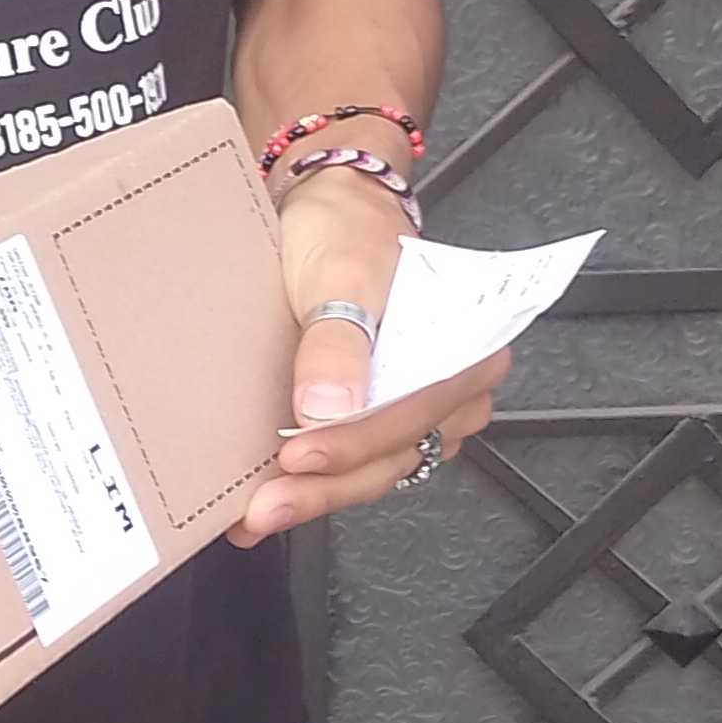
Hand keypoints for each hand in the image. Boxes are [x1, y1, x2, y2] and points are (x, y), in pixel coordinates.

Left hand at [231, 179, 507, 547]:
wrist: (329, 208)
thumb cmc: (346, 232)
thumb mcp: (340, 276)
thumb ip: (339, 343)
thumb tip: (332, 408)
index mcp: (464, 352)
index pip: (409, 417)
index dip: (352, 446)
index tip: (297, 457)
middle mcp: (451, 389)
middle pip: (391, 456)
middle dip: (325, 489)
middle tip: (264, 509)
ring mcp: (417, 408)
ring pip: (373, 469)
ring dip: (315, 494)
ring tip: (257, 514)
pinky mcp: (382, 416)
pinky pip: (355, 461)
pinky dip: (314, 481)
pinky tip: (268, 496)